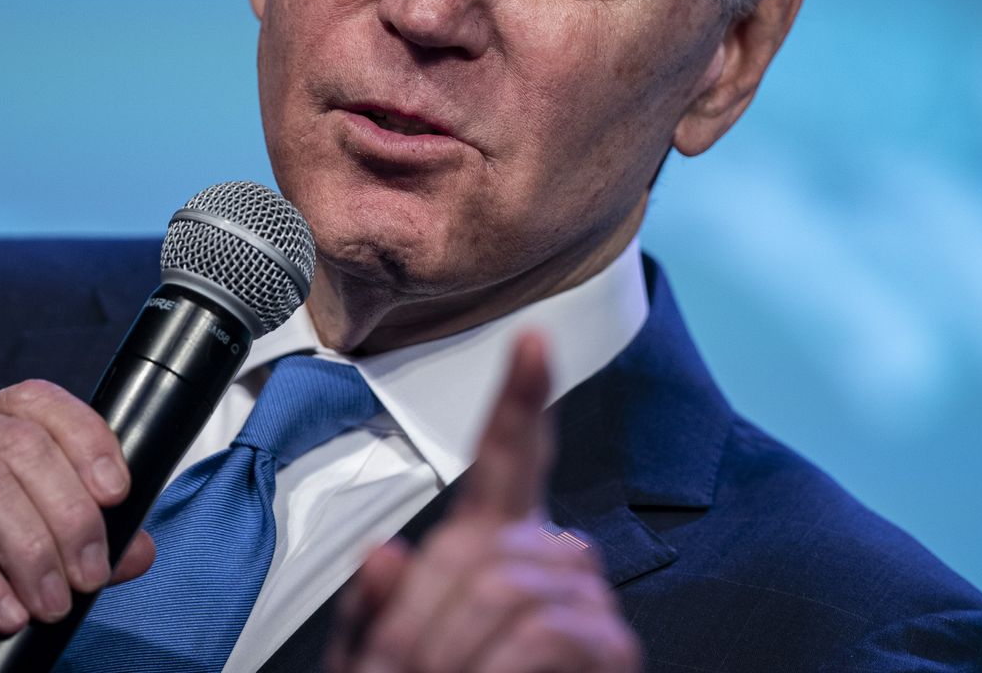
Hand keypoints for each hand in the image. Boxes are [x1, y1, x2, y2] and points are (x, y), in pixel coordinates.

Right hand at [0, 380, 155, 672]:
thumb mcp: (9, 561)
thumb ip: (71, 546)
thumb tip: (138, 547)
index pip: (37, 401)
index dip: (87, 439)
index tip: (119, 496)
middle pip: (17, 443)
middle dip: (67, 513)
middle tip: (87, 576)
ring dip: (29, 547)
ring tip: (50, 603)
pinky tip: (5, 613)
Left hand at [328, 333, 640, 672]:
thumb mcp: (375, 667)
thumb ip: (371, 616)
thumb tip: (384, 557)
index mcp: (491, 551)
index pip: (511, 462)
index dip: (521, 402)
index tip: (532, 342)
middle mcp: (549, 567)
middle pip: (487, 546)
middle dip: (427, 618)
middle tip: (402, 672)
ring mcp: (587, 608)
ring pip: (508, 588)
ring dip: (452, 649)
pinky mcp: (611, 651)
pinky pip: (546, 630)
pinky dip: (497, 664)